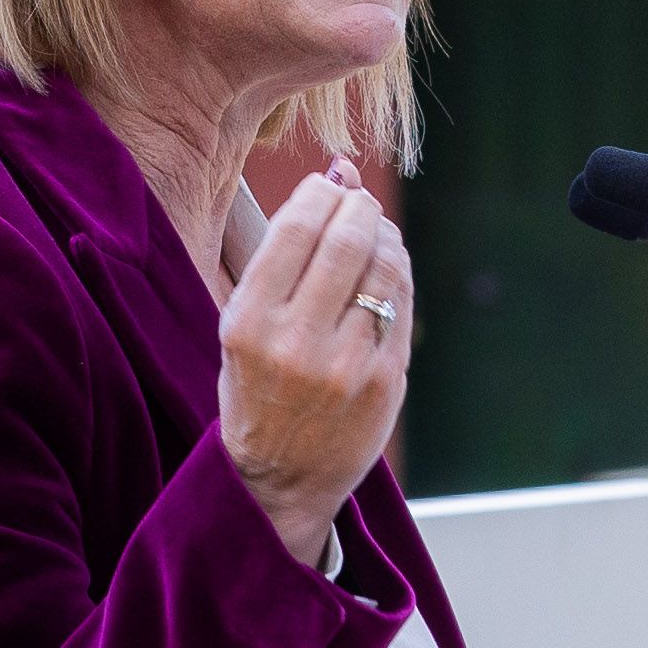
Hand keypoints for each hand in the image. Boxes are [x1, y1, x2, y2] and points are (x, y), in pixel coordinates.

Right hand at [221, 160, 413, 563]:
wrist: (282, 477)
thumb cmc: (258, 386)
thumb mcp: (244, 323)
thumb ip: (286, 250)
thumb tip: (339, 169)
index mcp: (248, 324)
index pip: (298, 227)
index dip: (323, 192)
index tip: (328, 185)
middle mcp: (296, 344)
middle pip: (348, 240)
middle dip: (360, 207)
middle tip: (358, 202)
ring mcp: (347, 365)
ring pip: (385, 267)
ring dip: (385, 235)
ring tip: (373, 233)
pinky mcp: (385, 381)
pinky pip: (403, 303)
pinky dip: (398, 272)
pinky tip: (385, 270)